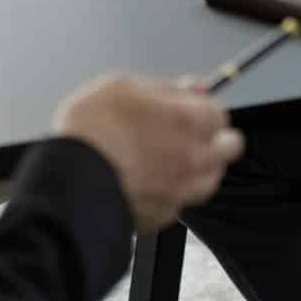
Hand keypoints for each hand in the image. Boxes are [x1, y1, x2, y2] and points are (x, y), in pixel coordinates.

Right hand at [54, 75, 243, 230]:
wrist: (72, 180)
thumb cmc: (92, 131)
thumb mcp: (123, 85)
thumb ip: (165, 87)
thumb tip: (191, 88)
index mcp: (190, 120)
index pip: (219, 112)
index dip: (201, 108)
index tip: (186, 108)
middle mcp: (195, 157)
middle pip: (228, 148)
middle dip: (213, 138)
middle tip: (185, 134)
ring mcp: (183, 190)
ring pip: (209, 178)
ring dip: (196, 167)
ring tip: (164, 160)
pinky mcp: (166, 215)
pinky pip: (181, 200)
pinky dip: (170, 191)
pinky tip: (147, 181)